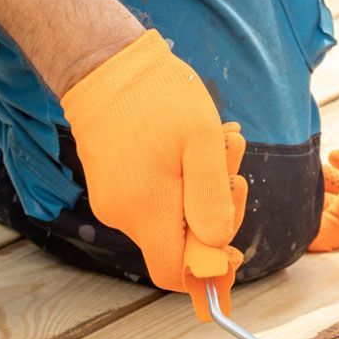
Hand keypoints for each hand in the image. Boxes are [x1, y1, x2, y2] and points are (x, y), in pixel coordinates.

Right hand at [61, 30, 248, 319]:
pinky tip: (188, 149)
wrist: (105, 65)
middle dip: (213, 216)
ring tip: (213, 147)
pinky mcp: (110, 188)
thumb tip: (218, 246)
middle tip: (232, 169)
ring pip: (167, 221)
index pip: (174, 273)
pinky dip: (178, 185)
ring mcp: (112, 202)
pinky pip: (153, 203)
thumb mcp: (202, 142)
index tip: (232, 248)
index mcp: (146, 209)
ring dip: (199, 194)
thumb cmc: (158, 97)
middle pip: (176, 246)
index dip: (207, 270)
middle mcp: (122, 215)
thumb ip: (211, 199)